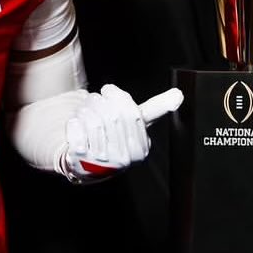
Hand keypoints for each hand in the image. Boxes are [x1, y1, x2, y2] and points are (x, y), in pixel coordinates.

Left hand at [61, 85, 182, 181]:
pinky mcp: (80, 159)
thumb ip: (156, 109)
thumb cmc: (114, 139)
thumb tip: (178, 95)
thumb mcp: (136, 126)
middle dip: (100, 101)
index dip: (117, 96)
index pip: (132, 114)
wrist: (86, 163)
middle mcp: (123, 159)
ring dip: (86, 109)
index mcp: (140, 149)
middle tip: (94, 99)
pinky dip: (74, 121)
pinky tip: (77, 125)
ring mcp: (102, 161)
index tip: (108, 89)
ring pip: (93, 119)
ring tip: (85, 112)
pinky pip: (76, 129)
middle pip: (111, 115)